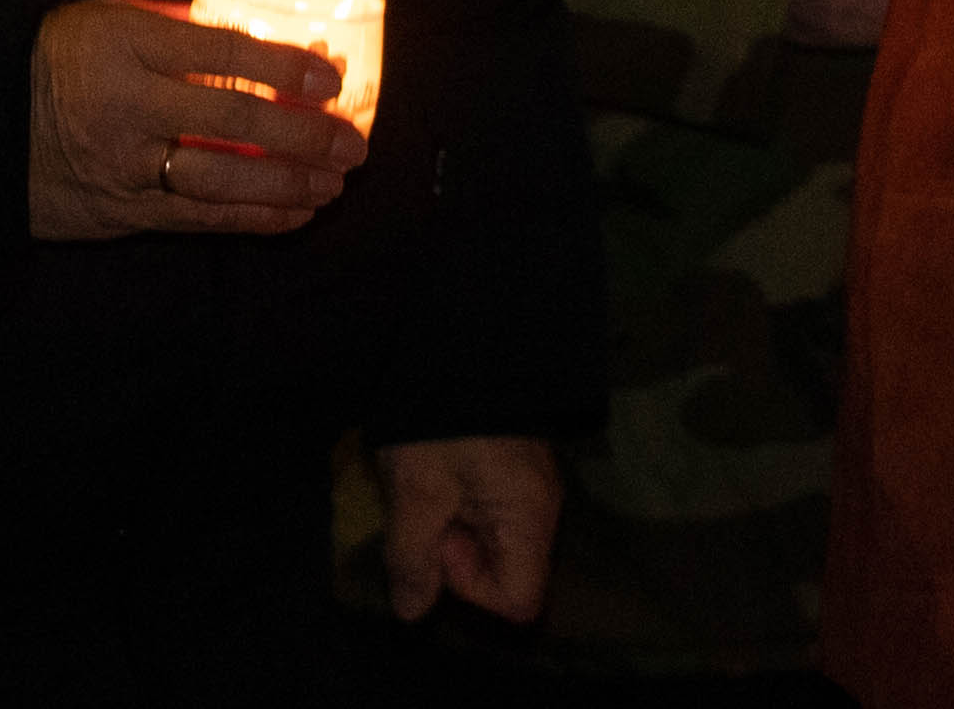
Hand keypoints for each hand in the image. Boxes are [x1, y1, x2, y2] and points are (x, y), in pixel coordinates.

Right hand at [25, 0, 366, 242]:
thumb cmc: (55, 59)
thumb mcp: (107, 18)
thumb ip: (178, 24)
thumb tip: (260, 36)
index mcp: (127, 45)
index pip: (222, 53)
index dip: (285, 66)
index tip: (332, 75)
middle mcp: (129, 107)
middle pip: (233, 122)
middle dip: (303, 135)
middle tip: (352, 142)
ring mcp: (125, 166)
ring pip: (221, 181)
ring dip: (288, 185)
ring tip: (335, 182)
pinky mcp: (121, 212)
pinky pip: (198, 219)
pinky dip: (252, 218)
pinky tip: (294, 213)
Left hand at [381, 434, 559, 623]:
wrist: (461, 342)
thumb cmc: (441, 421)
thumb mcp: (416, 491)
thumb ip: (413, 558)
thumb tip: (413, 612)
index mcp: (529, 518)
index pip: (518, 600)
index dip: (471, 589)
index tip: (442, 542)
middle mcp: (541, 509)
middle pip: (506, 572)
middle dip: (456, 556)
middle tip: (427, 512)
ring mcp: (529, 488)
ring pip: (494, 543)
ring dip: (453, 529)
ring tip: (427, 489)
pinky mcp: (512, 470)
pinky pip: (490, 513)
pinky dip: (458, 507)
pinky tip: (436, 474)